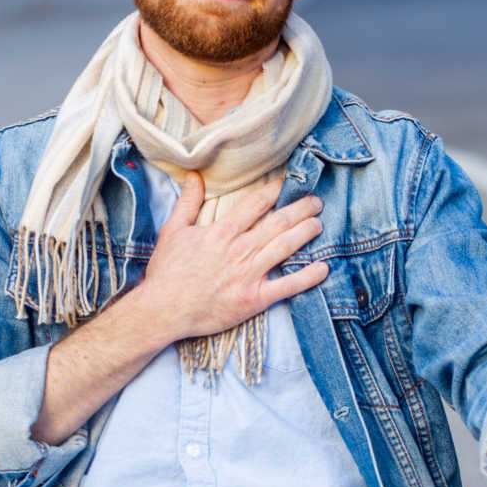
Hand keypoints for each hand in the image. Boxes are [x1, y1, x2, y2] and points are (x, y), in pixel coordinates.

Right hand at [139, 171, 328, 341]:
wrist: (163, 310)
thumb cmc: (166, 272)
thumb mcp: (172, 231)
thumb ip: (187, 203)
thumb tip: (194, 176)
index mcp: (221, 232)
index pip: (255, 204)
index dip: (274, 191)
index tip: (287, 184)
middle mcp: (239, 250)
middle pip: (278, 223)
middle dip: (300, 209)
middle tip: (316, 202)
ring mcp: (248, 274)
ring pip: (285, 247)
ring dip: (305, 233)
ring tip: (318, 223)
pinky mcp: (254, 299)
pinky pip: (287, 286)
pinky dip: (307, 277)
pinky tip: (323, 267)